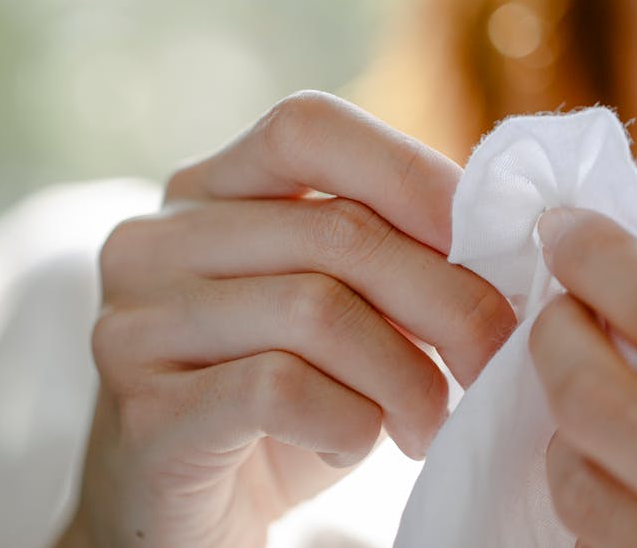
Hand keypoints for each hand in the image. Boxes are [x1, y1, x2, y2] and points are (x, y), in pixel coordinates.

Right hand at [65, 91, 514, 546]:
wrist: (180, 524)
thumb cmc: (275, 410)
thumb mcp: (333, 314)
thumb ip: (385, 258)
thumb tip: (500, 234)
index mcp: (203, 194)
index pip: (305, 128)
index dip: (408, 172)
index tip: (486, 240)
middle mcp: (155, 242)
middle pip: (335, 228)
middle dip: (448, 297)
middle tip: (496, 357)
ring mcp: (136, 325)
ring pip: (317, 310)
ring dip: (407, 376)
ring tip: (429, 421)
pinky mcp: (144, 413)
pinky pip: (279, 389)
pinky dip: (350, 422)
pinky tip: (357, 442)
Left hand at [530, 207, 636, 546]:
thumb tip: (620, 285)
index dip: (603, 264)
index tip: (563, 233)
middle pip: (603, 403)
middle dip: (553, 342)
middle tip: (553, 320)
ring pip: (583, 490)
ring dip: (564, 441)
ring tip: (591, 424)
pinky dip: (589, 513)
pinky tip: (618, 494)